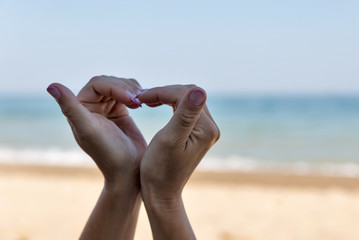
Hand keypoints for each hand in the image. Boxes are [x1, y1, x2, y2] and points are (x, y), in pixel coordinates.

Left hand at [48, 76, 146, 185]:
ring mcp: (106, 108)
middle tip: (138, 102)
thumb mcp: (89, 130)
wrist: (129, 170)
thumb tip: (51, 85)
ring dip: (132, 90)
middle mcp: (90, 107)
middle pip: (109, 82)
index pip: (97, 84)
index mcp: (79, 109)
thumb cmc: (109, 153)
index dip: (115, 87)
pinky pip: (127, 93)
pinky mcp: (120, 111)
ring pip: (119, 86)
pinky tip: (141, 103)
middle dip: (125, 88)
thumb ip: (70, 107)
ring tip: (141, 103)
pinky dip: (136, 94)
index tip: (131, 100)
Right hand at [137, 85, 219, 238]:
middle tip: (142, 98)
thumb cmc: (160, 169)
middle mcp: (211, 127)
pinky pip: (185, 108)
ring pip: (187, 99)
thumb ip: (184, 114)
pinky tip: (156, 105)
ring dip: (166, 96)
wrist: (161, 192)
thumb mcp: (169, 139)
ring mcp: (205, 130)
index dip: (163, 91)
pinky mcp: (198, 133)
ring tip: (146, 101)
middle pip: (189, 94)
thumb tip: (199, 90)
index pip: (185, 94)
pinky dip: (170, 103)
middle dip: (165, 92)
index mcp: (206, 128)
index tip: (141, 97)